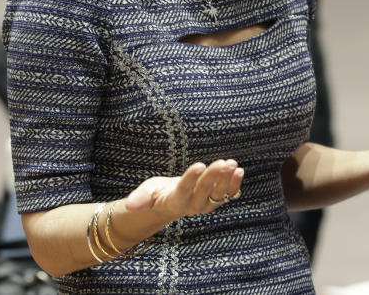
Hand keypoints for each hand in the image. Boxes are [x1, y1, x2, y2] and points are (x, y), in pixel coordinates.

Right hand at [124, 159, 244, 219]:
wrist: (170, 201)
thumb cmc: (156, 193)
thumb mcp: (146, 192)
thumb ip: (139, 198)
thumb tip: (129, 205)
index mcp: (174, 202)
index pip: (184, 190)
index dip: (192, 178)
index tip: (200, 164)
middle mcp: (192, 206)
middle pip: (204, 192)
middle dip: (214, 177)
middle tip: (222, 162)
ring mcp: (205, 205)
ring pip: (218, 195)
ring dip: (227, 180)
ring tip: (232, 164)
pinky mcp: (215, 201)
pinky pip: (227, 195)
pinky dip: (234, 184)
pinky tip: (239, 171)